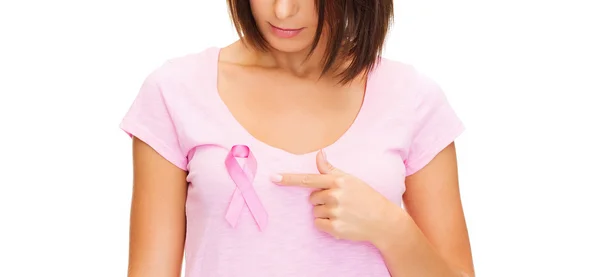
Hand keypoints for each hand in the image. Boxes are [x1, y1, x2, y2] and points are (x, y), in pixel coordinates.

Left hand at [271, 150, 402, 242]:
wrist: (383, 220)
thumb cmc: (366, 197)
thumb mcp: (351, 179)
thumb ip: (331, 169)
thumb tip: (319, 153)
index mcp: (337, 181)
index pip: (308, 179)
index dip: (289, 179)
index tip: (273, 177)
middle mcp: (335, 195)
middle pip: (312, 198)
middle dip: (323, 201)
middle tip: (341, 203)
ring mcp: (335, 212)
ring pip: (315, 212)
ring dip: (325, 213)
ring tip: (344, 213)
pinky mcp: (335, 228)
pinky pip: (318, 224)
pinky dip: (327, 225)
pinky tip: (342, 222)